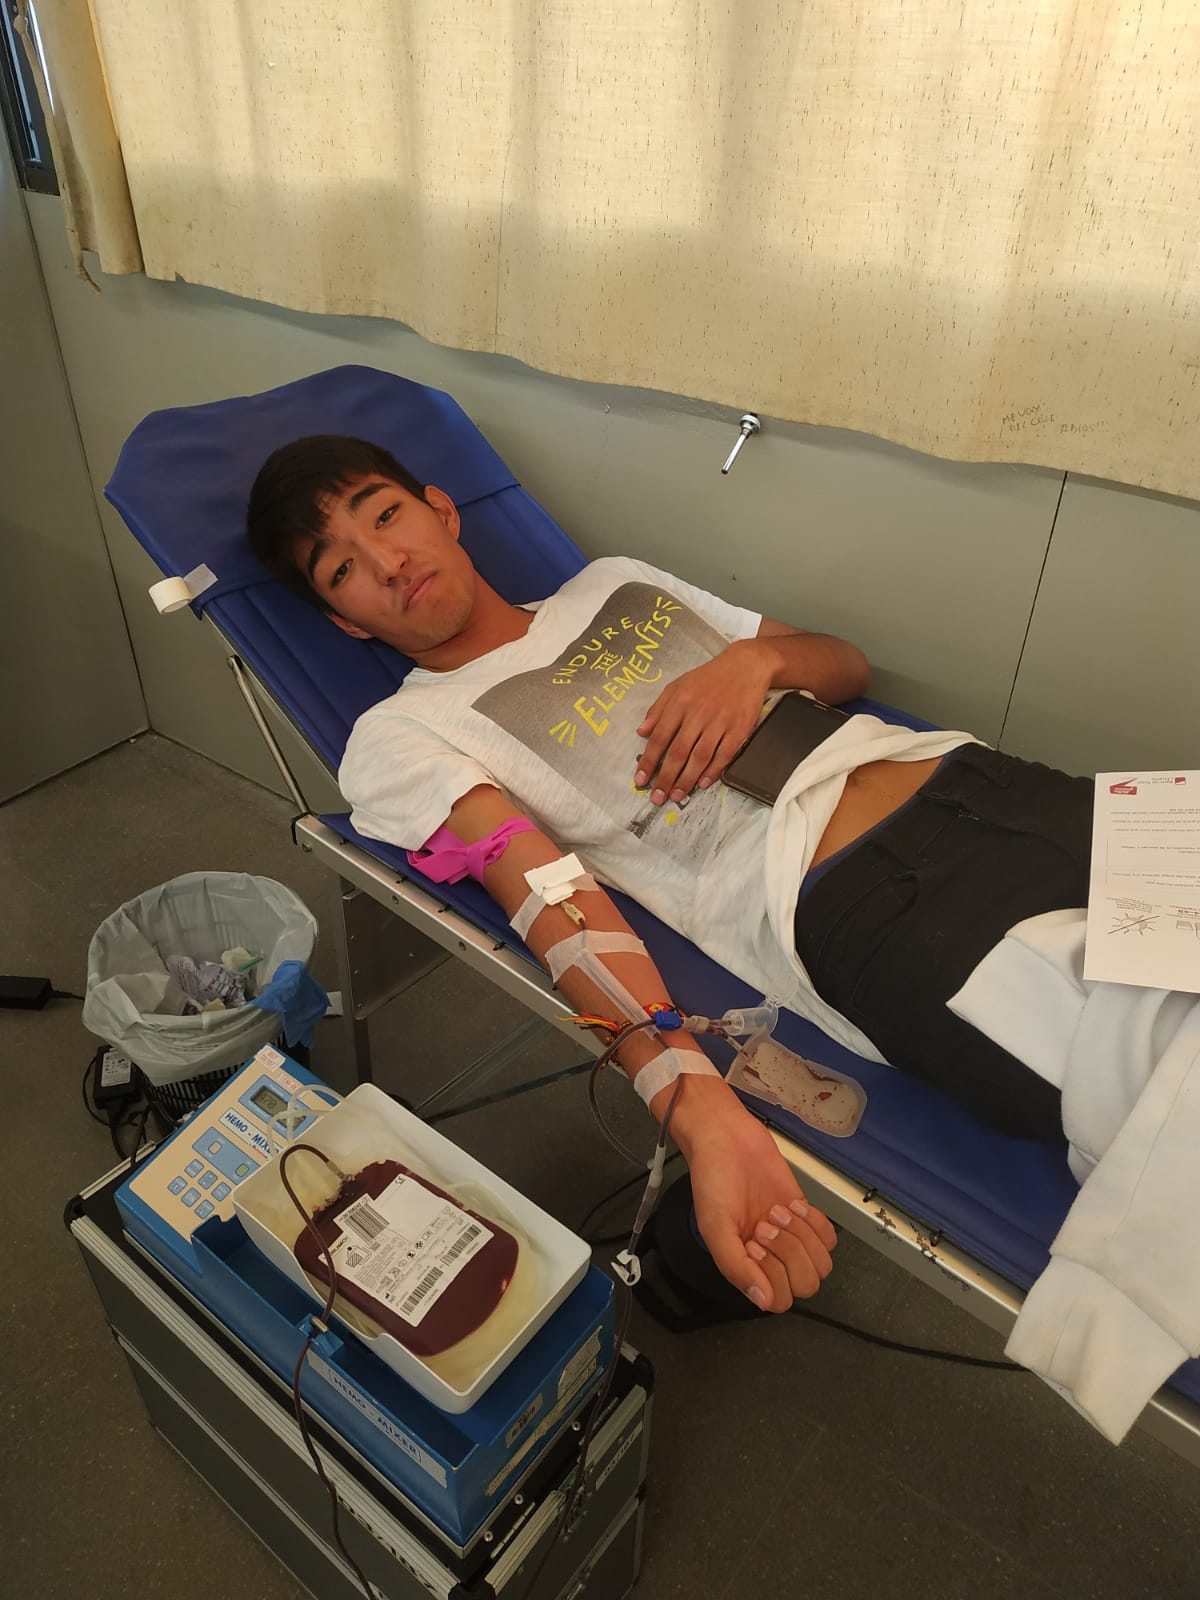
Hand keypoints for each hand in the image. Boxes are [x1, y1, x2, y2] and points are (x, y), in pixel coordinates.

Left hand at [635, 639, 772, 803]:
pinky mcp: (740, 728)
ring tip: (677, 795)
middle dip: (666, 778)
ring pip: (700, 756)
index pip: (660, 737)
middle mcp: (699, 712)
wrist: (746, 666)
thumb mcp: (677, 686)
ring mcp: (720, 721)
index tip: (641, 780)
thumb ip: (658, 709)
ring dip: (687, 779)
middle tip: (658, 798)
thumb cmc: (708, 677)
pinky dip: (713, 771)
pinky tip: (703, 783)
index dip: (649, 761)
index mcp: (680, 702)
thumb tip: (642, 732)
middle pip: (678, 751)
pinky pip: (725, 754)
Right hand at [672, 1088, 836, 1310]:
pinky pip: (828, 1236)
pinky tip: (792, 1205)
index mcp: (744, 1265)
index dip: (773, 1275)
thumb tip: (762, 1300)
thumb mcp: (714, 1225)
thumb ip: (734, 1266)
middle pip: (805, 1283)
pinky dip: (815, 1222)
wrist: (726, 1137)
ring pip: (820, 1262)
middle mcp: (770, 1256)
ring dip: (802, 1236)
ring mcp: (789, 1236)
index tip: (753, 1243)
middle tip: (765, 1223)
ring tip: (776, 1212)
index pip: (777, 1298)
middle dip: (790, 1252)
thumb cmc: (713, 1178)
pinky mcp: (804, 1214)